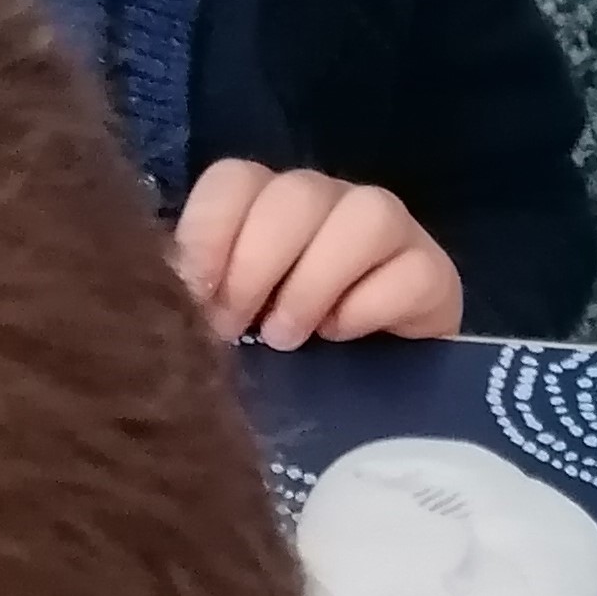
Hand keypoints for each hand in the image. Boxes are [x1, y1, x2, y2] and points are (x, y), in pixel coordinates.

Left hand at [174, 160, 463, 348]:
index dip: (210, 231)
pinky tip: (342, 339)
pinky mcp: (431, 276)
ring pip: (365, 213)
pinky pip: (412, 268)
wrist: (362, 415)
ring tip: (288, 337)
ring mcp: (387, 234)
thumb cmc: (275, 369)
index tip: (197, 296)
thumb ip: (193, 305)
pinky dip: (371, 305)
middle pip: (295, 192)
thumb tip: (164, 294)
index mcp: (264, 213)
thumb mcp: (221, 336)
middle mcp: (326, 208)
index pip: (234, 180)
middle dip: (256, 264)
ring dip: (315, 280)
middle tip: (237, 327)